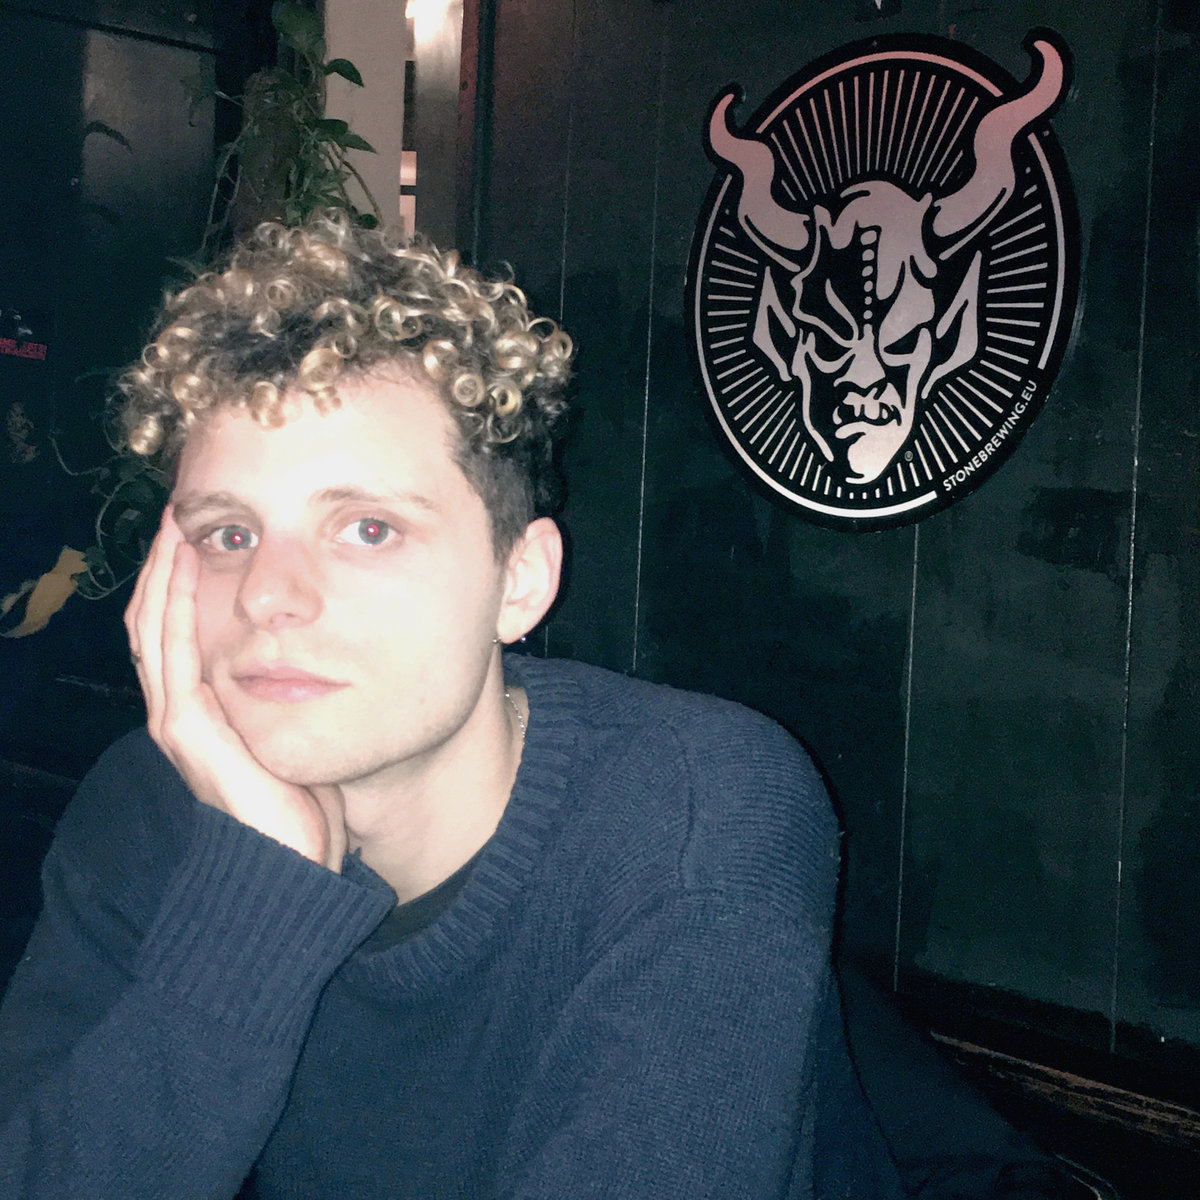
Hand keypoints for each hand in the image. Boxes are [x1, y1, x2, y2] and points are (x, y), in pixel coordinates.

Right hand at [126, 506, 347, 871]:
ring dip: (165, 572)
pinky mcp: (187, 730)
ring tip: (176, 525)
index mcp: (202, 712)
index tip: (201, 535)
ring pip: (155, 627)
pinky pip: (173, 653)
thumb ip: (293, 696)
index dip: (181, 583)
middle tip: (180, 514)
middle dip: (166, 565)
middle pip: (155, 621)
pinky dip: (176, 605)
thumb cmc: (305, 807)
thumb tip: (322, 657)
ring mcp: (177, 720)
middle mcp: (179, 711)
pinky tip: (186, 566)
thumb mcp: (297, 736)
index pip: (176, 632)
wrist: (295, 866)